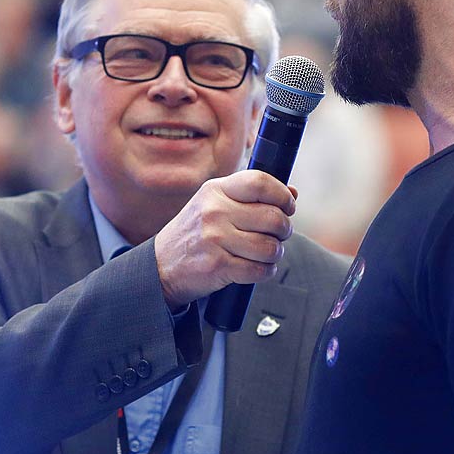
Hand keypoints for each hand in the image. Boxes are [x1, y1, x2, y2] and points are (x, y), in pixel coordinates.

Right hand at [155, 171, 295, 308]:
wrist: (161, 266)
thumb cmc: (195, 233)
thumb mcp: (214, 204)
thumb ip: (250, 197)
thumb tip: (293, 192)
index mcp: (215, 190)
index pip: (260, 182)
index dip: (282, 195)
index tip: (288, 206)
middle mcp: (214, 212)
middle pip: (273, 217)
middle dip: (284, 229)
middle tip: (278, 235)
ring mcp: (215, 239)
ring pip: (270, 247)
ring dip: (275, 253)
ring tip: (265, 253)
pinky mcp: (218, 266)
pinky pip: (260, 270)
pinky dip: (265, 271)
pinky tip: (256, 268)